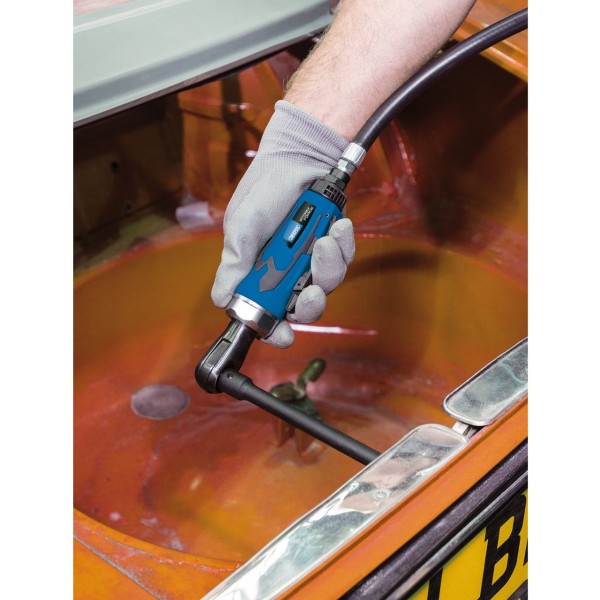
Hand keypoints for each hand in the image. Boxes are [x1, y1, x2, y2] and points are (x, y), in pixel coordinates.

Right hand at [211, 100, 354, 347]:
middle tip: (309, 288)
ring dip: (326, 265)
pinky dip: (342, 244)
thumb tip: (221, 300)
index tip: (284, 335)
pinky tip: (336, 226)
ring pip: (327, 284)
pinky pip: (344, 258)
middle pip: (302, 307)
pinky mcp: (332, 244)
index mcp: (259, 272)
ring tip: (322, 239)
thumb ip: (234, 266)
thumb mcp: (241, 228)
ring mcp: (310, 259)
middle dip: (308, 301)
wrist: (299, 156)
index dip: (275, 329)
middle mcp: (286, 271)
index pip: (267, 312)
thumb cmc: (264, 189)